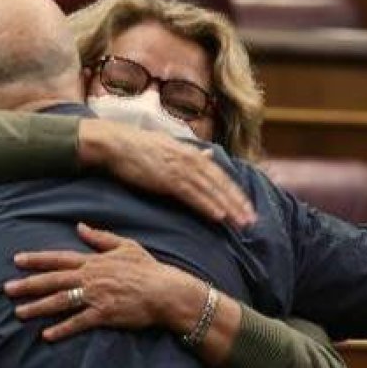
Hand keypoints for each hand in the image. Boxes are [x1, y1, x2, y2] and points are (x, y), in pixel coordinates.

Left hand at [4, 223, 205, 340]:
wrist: (166, 291)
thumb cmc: (148, 269)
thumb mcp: (126, 246)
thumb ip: (100, 237)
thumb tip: (80, 226)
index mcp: (93, 261)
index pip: (58, 258)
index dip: (36, 259)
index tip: (17, 260)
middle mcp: (90, 278)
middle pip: (53, 281)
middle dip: (28, 285)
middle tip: (7, 290)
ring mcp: (96, 296)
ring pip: (60, 301)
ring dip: (38, 307)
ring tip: (19, 312)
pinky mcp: (104, 314)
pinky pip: (78, 322)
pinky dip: (62, 328)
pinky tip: (47, 335)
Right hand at [78, 119, 255, 228]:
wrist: (115, 143)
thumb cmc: (138, 147)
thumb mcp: (170, 147)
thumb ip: (191, 154)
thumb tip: (208, 155)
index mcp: (191, 154)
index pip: (220, 175)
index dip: (235, 192)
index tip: (248, 207)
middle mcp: (190, 160)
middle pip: (221, 184)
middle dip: (238, 204)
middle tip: (251, 221)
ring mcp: (180, 169)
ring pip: (211, 191)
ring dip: (228, 208)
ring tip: (241, 224)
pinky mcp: (168, 179)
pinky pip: (193, 195)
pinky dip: (208, 205)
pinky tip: (219, 216)